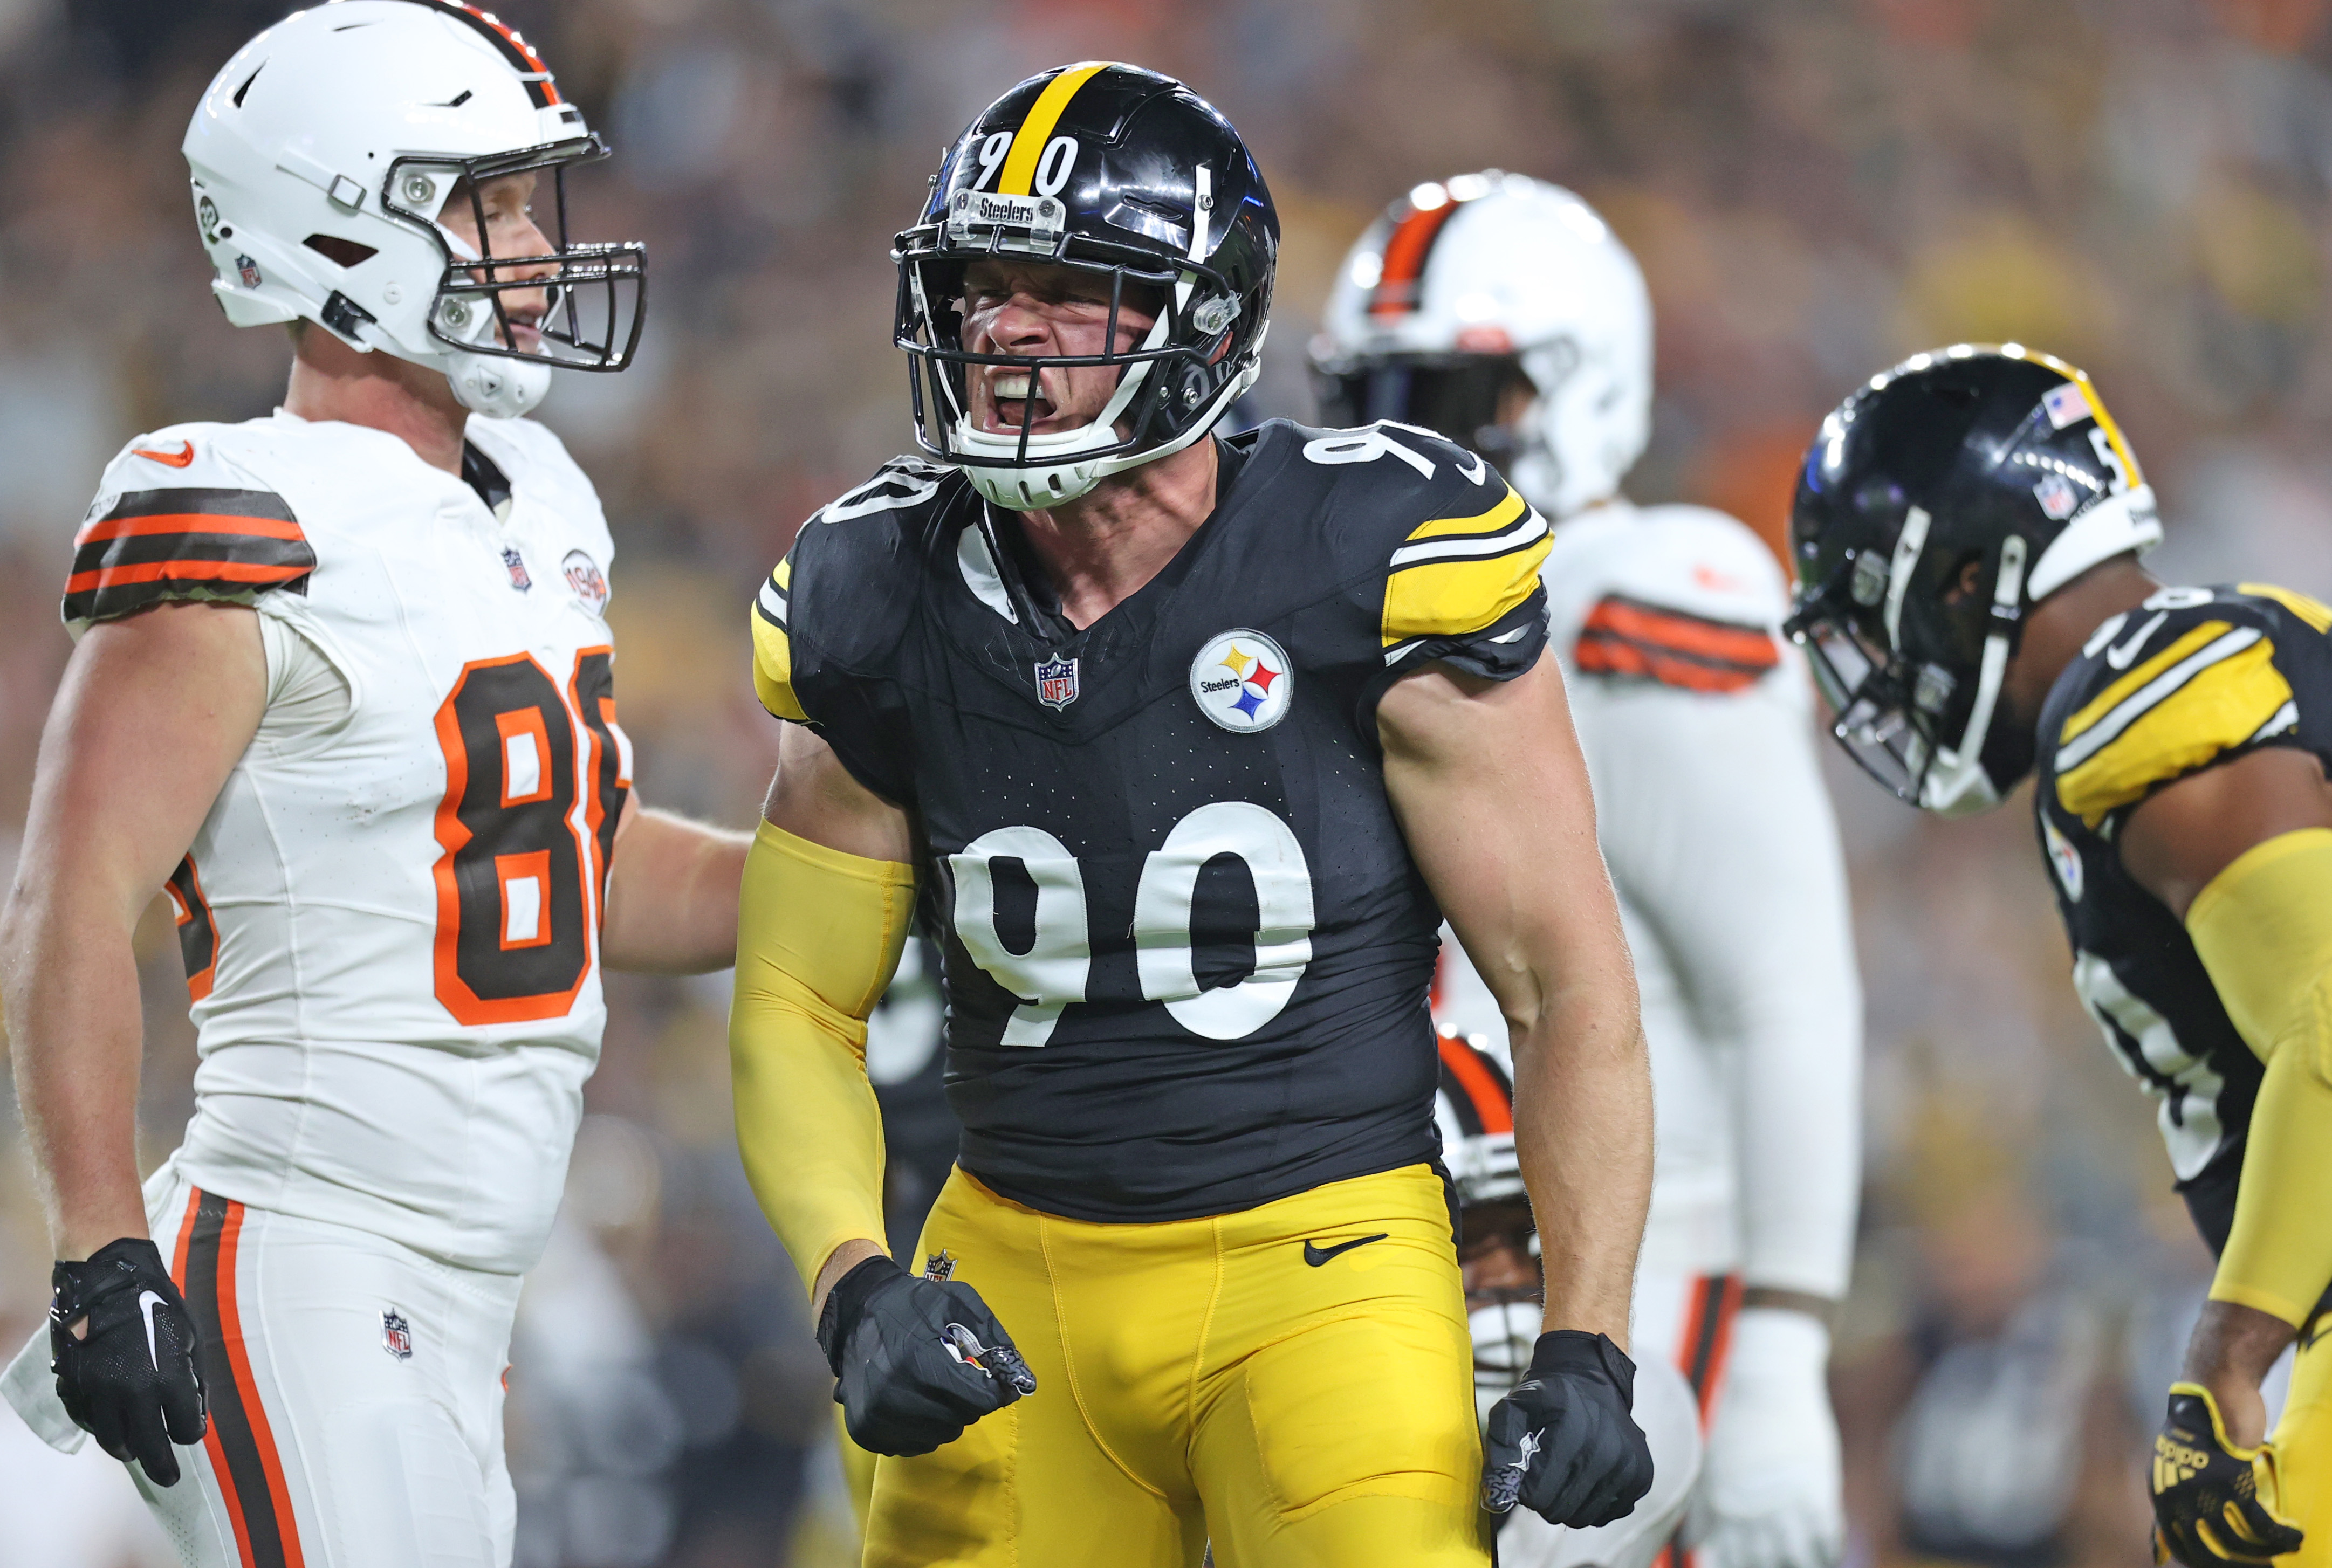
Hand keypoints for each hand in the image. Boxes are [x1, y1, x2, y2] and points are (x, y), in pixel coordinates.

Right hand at [49, 1238, 206, 1484]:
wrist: (108, 1284)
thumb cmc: (157, 1307)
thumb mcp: (190, 1337)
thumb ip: (194, 1378)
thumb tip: (197, 1413)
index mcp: (169, 1377)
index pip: (186, 1428)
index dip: (192, 1433)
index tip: (192, 1432)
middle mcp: (133, 1391)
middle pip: (150, 1445)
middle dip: (162, 1466)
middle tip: (169, 1479)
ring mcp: (100, 1392)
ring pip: (114, 1440)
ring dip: (129, 1450)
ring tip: (137, 1454)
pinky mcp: (77, 1388)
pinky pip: (90, 1422)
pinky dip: (103, 1429)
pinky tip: (113, 1428)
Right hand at [815, 1255, 1034, 1456]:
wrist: (858, 1313)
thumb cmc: (913, 1305)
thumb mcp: (959, 1302)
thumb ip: (992, 1337)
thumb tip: (1021, 1379)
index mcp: (919, 1360)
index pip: (978, 1400)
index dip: (994, 1391)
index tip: (991, 1381)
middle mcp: (894, 1394)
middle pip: (961, 1420)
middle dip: (969, 1401)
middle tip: (958, 1378)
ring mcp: (876, 1417)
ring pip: (939, 1436)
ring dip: (947, 1416)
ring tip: (935, 1387)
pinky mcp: (864, 1432)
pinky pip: (912, 1446)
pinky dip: (922, 1429)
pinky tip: (916, 1402)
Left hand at [1482, 1329, 1654, 1526]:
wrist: (1593, 1380)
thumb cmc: (1549, 1396)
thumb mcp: (1516, 1404)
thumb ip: (1501, 1443)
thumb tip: (1498, 1494)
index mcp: (1573, 1437)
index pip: (1537, 1497)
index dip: (1524, 1489)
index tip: (1525, 1471)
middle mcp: (1607, 1455)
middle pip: (1559, 1511)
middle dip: (1543, 1498)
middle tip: (1543, 1473)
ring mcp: (1629, 1468)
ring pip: (1583, 1518)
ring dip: (1567, 1503)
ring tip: (1564, 1473)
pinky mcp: (1642, 1477)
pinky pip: (1607, 1514)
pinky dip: (1592, 1504)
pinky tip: (1586, 1478)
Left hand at [1693, 1307, 1844, 1567]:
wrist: (1767, 1385)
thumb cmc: (1737, 1427)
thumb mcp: (1711, 1469)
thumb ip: (1704, 1513)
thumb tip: (1694, 1547)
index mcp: (1721, 1511)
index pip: (1728, 1564)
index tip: (1747, 1566)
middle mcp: (1751, 1516)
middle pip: (1765, 1567)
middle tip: (1781, 1561)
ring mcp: (1786, 1507)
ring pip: (1799, 1562)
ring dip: (1803, 1565)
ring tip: (1806, 1562)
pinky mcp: (1817, 1494)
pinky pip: (1827, 1541)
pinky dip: (1828, 1552)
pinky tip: (1827, 1552)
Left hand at [2151, 1383, 2302, 1566]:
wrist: (2214, 1389)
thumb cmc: (2198, 1427)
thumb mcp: (2174, 1464)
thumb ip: (2173, 1497)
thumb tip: (2163, 1542)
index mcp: (2161, 1492)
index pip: (2176, 1544)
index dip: (2201, 1562)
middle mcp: (2178, 1494)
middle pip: (2209, 1549)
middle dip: (2236, 1565)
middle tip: (2259, 1567)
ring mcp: (2205, 1488)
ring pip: (2239, 1541)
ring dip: (2264, 1554)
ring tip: (2280, 1554)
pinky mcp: (2234, 1478)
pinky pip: (2261, 1522)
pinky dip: (2281, 1535)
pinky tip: (2294, 1537)